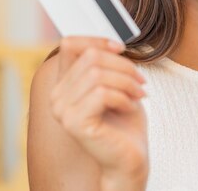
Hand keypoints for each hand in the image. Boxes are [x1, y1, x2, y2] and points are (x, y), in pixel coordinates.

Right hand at [50, 36, 148, 185]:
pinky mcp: (74, 122)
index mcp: (64, 84)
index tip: (121, 48)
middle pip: (91, 57)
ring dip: (127, 82)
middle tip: (140, 82)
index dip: (97, 39)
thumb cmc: (124, 121)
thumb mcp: (116, 83)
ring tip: (138, 95)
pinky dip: (123, 98)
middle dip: (123, 66)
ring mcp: (62, 110)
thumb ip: (106, 63)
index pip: (70, 44)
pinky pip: (102, 93)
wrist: (129, 156)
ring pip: (98, 74)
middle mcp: (57, 96)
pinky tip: (130, 107)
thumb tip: (112, 42)